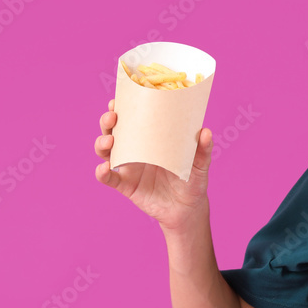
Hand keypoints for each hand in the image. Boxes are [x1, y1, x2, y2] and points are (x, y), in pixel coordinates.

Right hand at [93, 98, 213, 231]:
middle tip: (112, 117)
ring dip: (102, 143)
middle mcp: (134, 150)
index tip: (117, 99)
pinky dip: (102, 172)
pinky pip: (108, 178)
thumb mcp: (199, 164)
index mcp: (150, 138)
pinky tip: (104, 168)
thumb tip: (206, 131)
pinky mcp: (125, 186)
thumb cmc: (192, 180)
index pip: (131, 119)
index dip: (121, 108)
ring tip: (109, 141)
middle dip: (107, 121)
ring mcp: (128, 167)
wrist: (187, 208)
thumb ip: (203, 149)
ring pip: (106, 152)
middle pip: (112, 131)